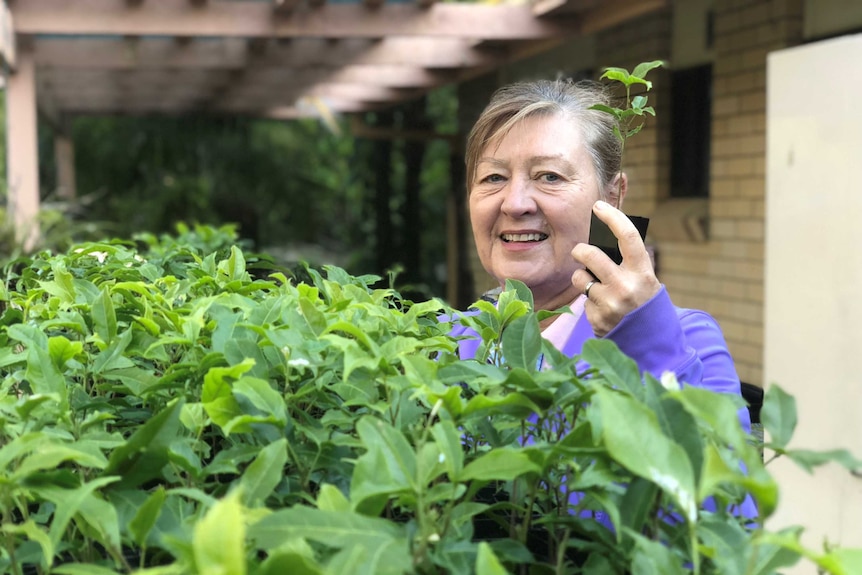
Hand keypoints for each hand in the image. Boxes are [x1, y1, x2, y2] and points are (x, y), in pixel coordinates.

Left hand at [571, 200, 660, 336]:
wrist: (651, 339)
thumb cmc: (643, 298)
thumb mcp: (643, 276)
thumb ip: (626, 257)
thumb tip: (603, 227)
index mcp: (642, 272)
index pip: (627, 236)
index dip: (612, 217)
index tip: (599, 206)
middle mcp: (626, 287)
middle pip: (590, 254)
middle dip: (580, 250)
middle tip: (581, 252)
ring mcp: (611, 305)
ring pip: (579, 278)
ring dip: (582, 278)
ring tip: (595, 286)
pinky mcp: (598, 320)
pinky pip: (581, 300)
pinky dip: (588, 301)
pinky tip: (602, 308)